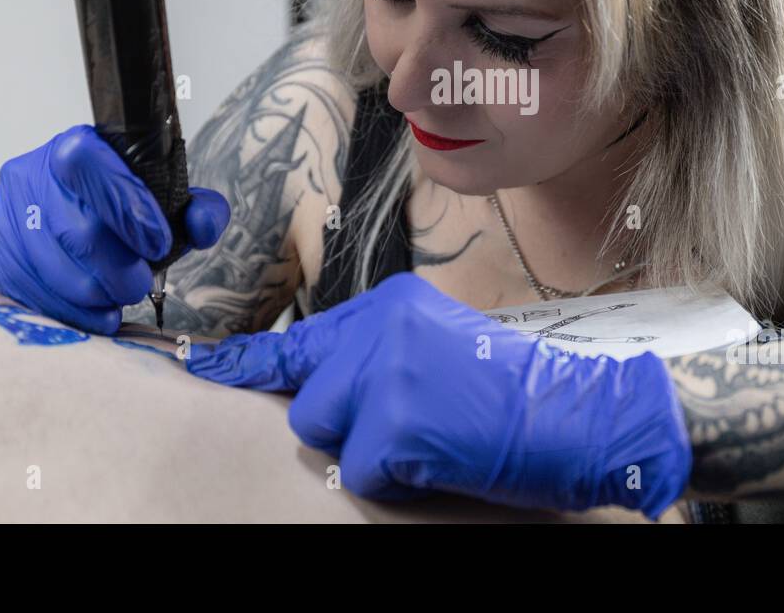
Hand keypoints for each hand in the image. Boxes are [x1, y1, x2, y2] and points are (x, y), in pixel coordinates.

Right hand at [0, 124, 229, 334]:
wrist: (77, 210)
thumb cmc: (126, 205)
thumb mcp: (169, 196)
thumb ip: (199, 208)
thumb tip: (201, 226)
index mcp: (73, 146)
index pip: (88, 166)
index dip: (126, 208)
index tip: (158, 243)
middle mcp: (30, 176)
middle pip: (77, 232)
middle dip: (119, 269)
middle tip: (139, 283)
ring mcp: (7, 219)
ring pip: (54, 270)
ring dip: (97, 295)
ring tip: (119, 296)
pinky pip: (32, 296)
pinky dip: (72, 313)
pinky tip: (96, 311)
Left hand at [185, 272, 691, 517]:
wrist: (578, 411)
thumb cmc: (512, 390)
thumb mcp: (437, 347)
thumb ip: (376, 355)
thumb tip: (321, 390)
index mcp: (389, 306)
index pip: (303, 338)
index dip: (251, 362)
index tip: (206, 366)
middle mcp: (379, 330)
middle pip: (310, 397)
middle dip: (346, 423)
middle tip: (409, 425)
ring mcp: (384, 375)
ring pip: (328, 433)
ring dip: (373, 451)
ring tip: (432, 436)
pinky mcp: (393, 423)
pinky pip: (363, 472)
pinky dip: (400, 478)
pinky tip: (443, 454)